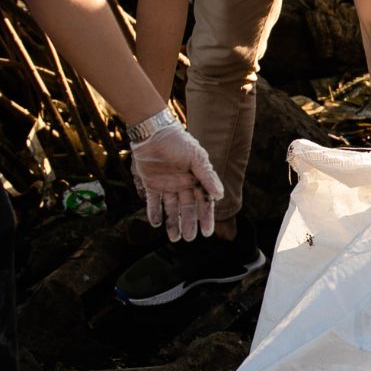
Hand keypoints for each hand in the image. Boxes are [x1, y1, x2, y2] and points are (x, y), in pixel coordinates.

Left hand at [130, 113, 224, 241]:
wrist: (153, 132)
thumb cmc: (179, 142)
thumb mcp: (197, 158)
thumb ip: (208, 177)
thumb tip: (220, 196)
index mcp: (196, 179)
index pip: (204, 202)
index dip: (206, 217)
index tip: (208, 233)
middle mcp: (183, 184)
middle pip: (187, 208)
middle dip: (189, 224)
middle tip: (189, 239)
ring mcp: (167, 184)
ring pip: (171, 208)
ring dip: (173, 223)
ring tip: (174, 239)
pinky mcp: (151, 183)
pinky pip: (153, 202)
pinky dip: (154, 213)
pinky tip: (157, 224)